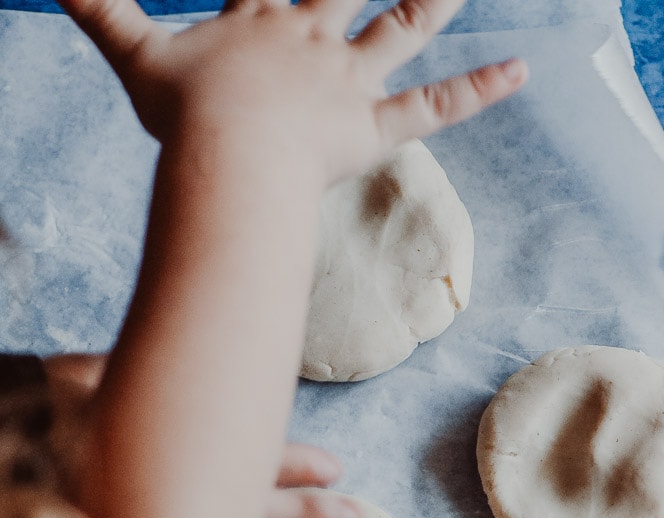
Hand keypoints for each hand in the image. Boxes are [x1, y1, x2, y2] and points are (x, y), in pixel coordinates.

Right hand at [59, 0, 526, 187]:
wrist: (225, 161)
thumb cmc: (181, 115)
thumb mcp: (131, 54)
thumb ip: (97, 8)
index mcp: (264, 16)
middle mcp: (313, 37)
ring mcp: (346, 81)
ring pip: (405, 25)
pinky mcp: (370, 128)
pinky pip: (430, 109)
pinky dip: (475, 92)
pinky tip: (521, 72)